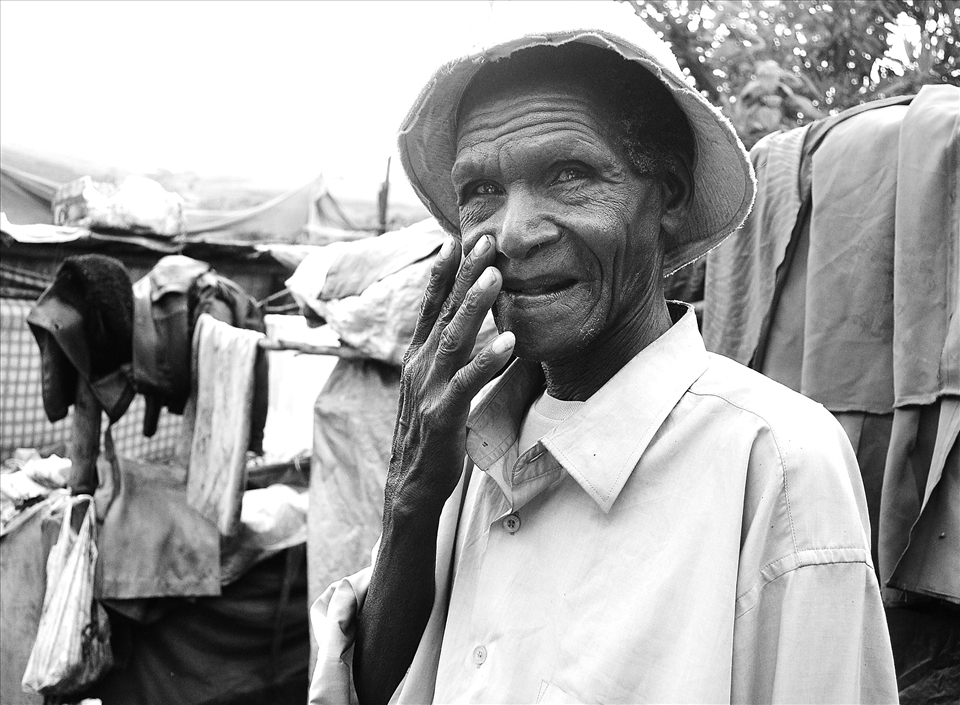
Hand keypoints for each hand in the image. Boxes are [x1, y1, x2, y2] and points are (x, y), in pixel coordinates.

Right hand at [385, 234, 514, 521]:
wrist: (411, 481)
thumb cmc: (429, 430)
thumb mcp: (433, 383)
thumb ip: (448, 354)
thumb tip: (470, 326)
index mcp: (418, 355)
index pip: (430, 304)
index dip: (442, 271)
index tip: (457, 237)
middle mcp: (419, 365)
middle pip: (443, 311)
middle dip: (464, 274)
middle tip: (485, 239)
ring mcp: (428, 389)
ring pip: (453, 339)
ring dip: (474, 307)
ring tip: (495, 278)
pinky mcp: (442, 415)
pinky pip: (467, 383)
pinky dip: (487, 361)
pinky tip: (509, 343)